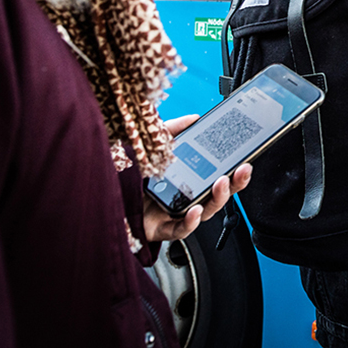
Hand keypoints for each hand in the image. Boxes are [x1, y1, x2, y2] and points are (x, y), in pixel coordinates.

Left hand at [142, 115, 252, 243]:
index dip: (234, 170)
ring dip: (218, 198)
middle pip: (219, 194)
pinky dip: (190, 221)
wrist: (103, 194)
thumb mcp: (153, 145)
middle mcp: (185, 197)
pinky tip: (194, 210)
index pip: (218, 176)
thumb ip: (173, 130)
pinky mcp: (162, 228)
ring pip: (206, 211)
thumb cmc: (130, 175)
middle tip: (242, 169)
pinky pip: (181, 229)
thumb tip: (194, 118)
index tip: (244, 158)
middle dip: (236, 183)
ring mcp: (176, 214)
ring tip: (222, 183)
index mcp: (188, 180)